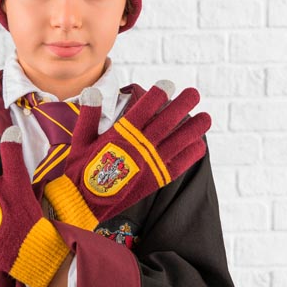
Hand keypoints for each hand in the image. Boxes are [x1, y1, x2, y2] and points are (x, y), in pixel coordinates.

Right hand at [44, 82, 210, 230]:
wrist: (84, 202)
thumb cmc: (80, 168)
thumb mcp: (81, 138)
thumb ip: (90, 113)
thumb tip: (92, 90)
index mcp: (122, 134)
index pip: (145, 108)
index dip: (158, 95)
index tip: (168, 85)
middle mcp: (141, 146)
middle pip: (167, 121)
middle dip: (182, 105)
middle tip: (194, 93)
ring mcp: (151, 163)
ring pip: (179, 141)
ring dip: (193, 129)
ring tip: (206, 118)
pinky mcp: (156, 179)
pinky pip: (180, 164)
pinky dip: (190, 154)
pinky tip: (199, 144)